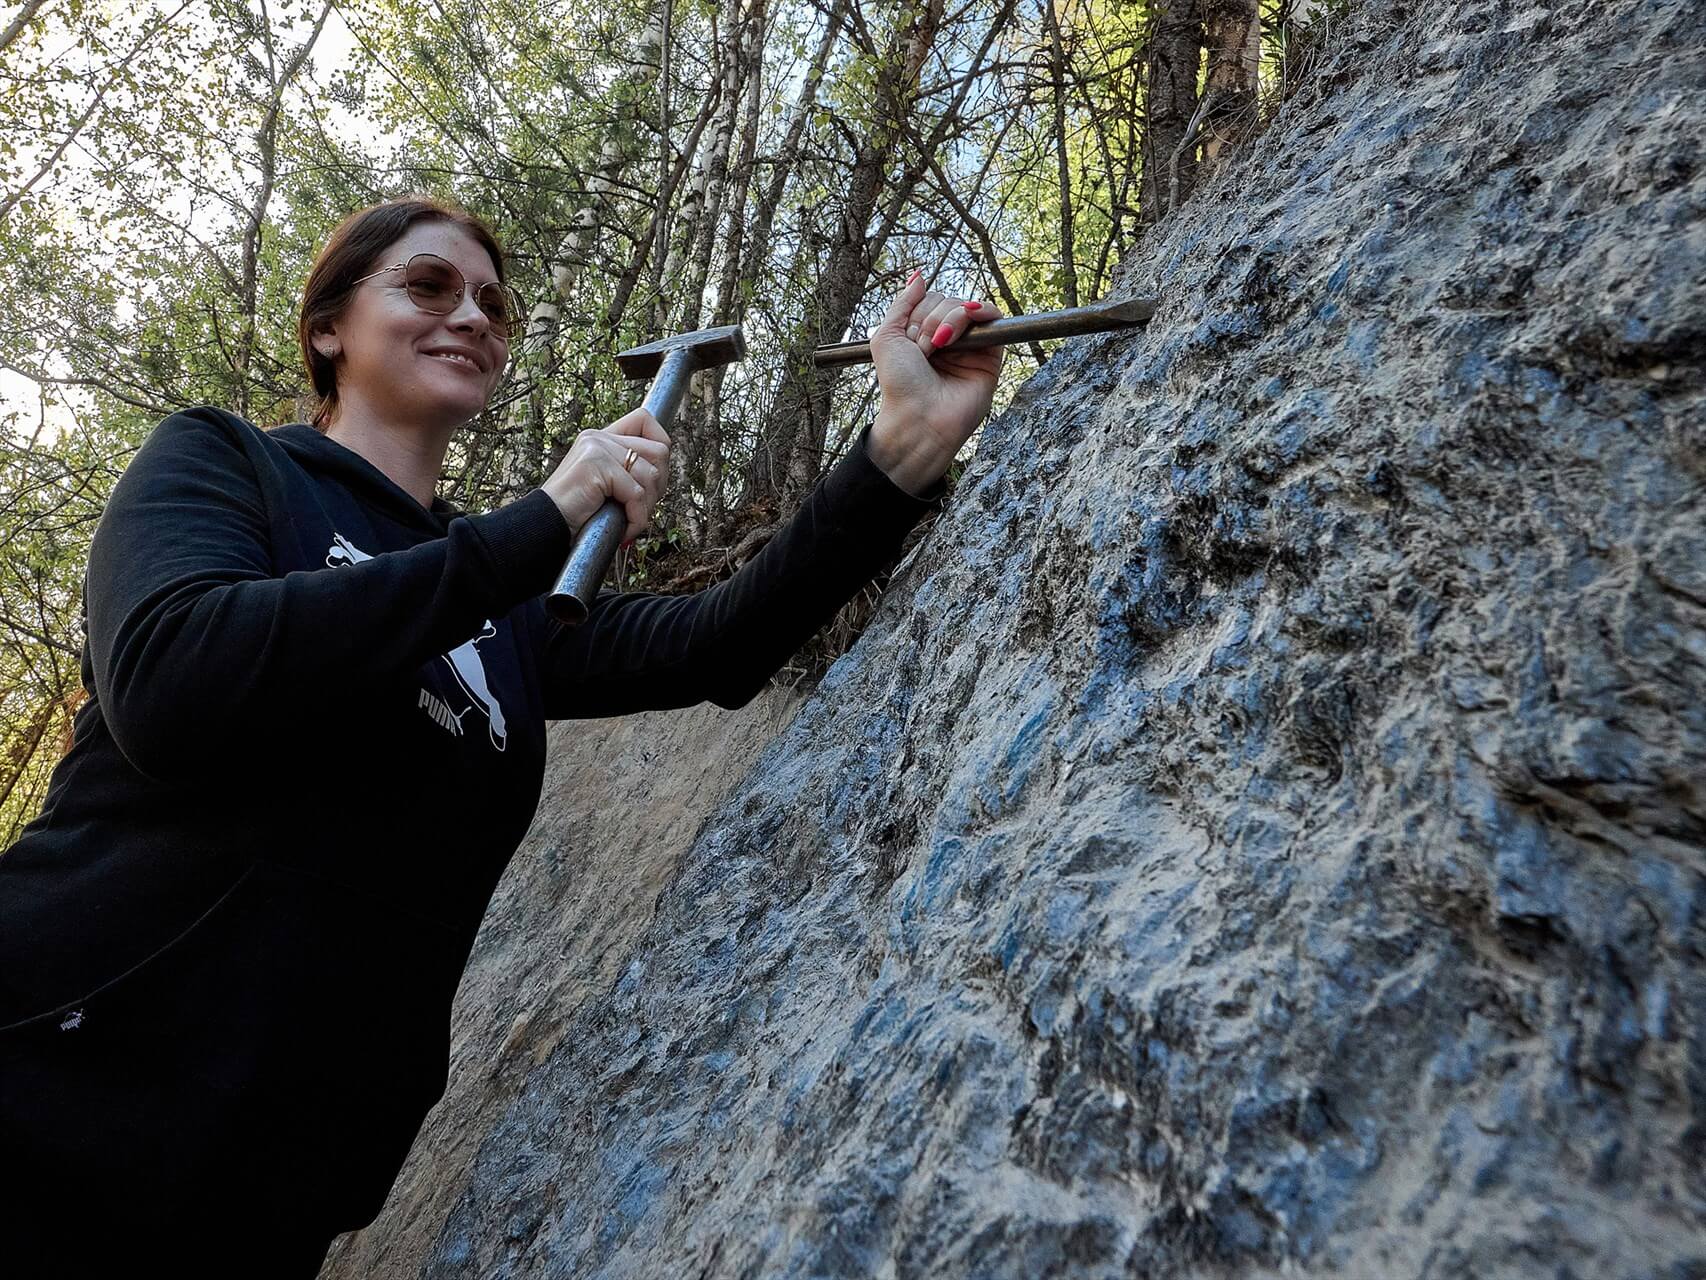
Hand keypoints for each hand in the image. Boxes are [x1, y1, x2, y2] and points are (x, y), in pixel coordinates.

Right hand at [541, 407, 669, 541]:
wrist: (545, 528)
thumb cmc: (577, 514)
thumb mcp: (606, 487)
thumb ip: (629, 471)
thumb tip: (662, 472)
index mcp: (600, 437)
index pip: (644, 421)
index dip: (661, 446)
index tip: (654, 479)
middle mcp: (599, 437)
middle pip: (659, 451)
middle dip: (658, 487)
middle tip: (640, 509)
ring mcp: (597, 448)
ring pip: (651, 475)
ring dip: (646, 508)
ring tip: (628, 521)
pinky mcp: (596, 465)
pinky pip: (637, 494)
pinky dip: (636, 519)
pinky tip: (624, 530)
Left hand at [866, 270, 1003, 496]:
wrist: (918, 418)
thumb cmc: (900, 384)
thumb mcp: (887, 337)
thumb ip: (902, 303)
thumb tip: (919, 275)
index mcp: (925, 333)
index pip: (930, 299)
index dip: (919, 312)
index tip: (909, 341)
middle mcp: (949, 338)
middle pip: (948, 300)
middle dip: (931, 320)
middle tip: (923, 350)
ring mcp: (970, 345)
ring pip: (967, 307)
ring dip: (948, 321)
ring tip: (937, 348)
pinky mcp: (991, 355)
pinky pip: (993, 318)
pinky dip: (979, 313)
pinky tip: (962, 329)